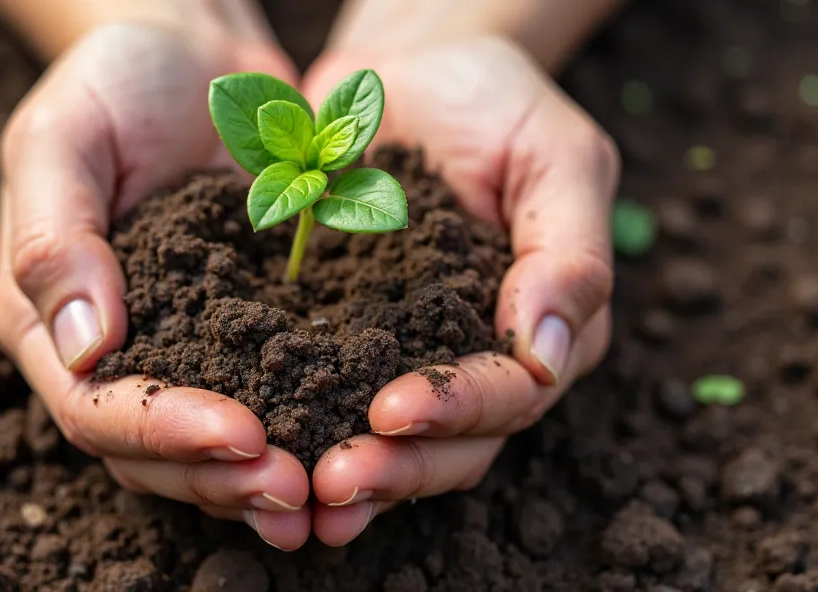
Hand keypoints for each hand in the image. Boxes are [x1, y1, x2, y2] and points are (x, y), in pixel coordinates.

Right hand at [0, 24, 313, 549]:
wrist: (193, 56)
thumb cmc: (115, 82)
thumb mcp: (62, 136)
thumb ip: (53, 236)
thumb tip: (83, 344)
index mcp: (46, 320)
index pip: (93, 406)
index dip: (162, 431)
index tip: (242, 434)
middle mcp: (108, 353)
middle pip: (150, 450)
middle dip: (220, 477)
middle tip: (297, 492)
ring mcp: (177, 348)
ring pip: (205, 447)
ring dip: (259, 479)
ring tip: (325, 499)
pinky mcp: (241, 334)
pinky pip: (264, 397)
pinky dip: (298, 431)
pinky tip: (345, 451)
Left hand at [301, 37, 618, 544]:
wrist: (415, 71)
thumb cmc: (497, 103)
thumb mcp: (557, 157)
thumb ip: (569, 253)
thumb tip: (546, 355)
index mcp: (545, 324)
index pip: (514, 393)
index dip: (458, 410)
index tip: (392, 413)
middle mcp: (482, 356)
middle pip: (457, 443)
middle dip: (399, 467)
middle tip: (335, 482)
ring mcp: (415, 355)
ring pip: (399, 443)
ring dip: (355, 474)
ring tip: (300, 496)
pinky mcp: (351, 339)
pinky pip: (332, 397)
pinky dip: (307, 432)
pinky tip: (264, 458)